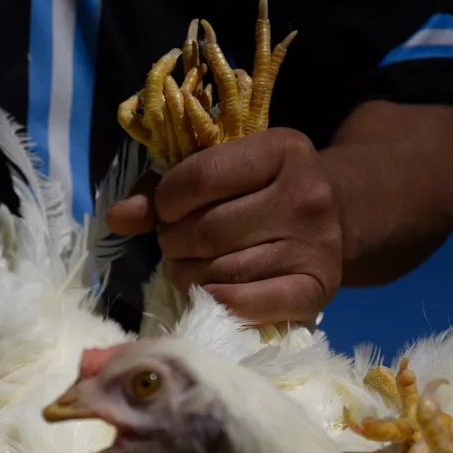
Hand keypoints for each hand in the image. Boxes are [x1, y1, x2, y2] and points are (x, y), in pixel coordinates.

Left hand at [105, 127, 342, 324]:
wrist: (335, 216)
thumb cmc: (261, 191)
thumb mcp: (224, 173)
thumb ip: (165, 192)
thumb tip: (117, 217)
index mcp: (281, 149)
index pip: (200, 177)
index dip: (166, 202)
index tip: (166, 211)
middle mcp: (305, 194)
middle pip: (207, 232)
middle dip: (174, 243)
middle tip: (175, 245)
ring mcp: (315, 244)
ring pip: (220, 272)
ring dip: (188, 276)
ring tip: (191, 267)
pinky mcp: (316, 287)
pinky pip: (247, 304)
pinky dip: (216, 303)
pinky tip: (210, 293)